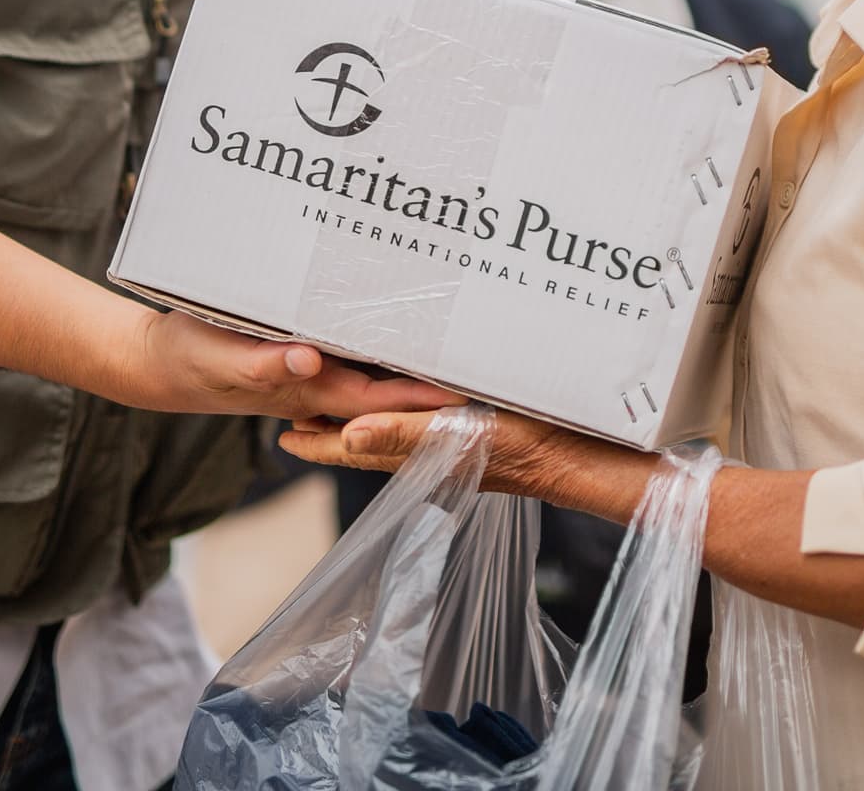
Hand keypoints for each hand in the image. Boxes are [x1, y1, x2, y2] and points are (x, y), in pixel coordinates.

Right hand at [131, 309, 463, 420]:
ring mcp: (313, 374)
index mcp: (306, 388)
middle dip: (433, 382)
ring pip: (374, 374)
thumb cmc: (189, 360)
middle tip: (486, 364)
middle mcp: (319, 385)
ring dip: (412, 365)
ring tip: (461, 347)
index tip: (465, 389)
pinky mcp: (303, 359)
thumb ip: (261, 363)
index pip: (377, 397)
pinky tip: (400, 330)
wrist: (162, 362)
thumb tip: (308, 360)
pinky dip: (379, 347)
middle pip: (388, 388)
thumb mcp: (219, 358)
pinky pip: (352, 356)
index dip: (419, 395)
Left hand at [279, 406, 634, 509]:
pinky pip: (422, 426)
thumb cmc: (527, 445)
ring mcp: (448, 446)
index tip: (284, 432)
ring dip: (360, 421)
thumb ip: (407, 434)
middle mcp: (426, 451)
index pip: (353, 445)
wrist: (579, 459)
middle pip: (366, 440)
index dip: (318, 440)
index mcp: (416, 449)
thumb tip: (350, 433)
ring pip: (391, 433)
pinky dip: (398, 416)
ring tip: (335, 407)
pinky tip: (402, 404)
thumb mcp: (463, 435)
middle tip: (297, 413)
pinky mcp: (471, 438)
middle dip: (331, 429)